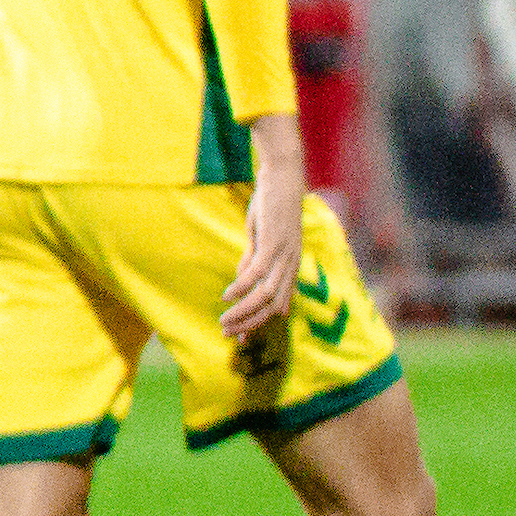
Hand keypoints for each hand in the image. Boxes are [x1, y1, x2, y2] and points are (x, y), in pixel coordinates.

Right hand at [218, 159, 306, 340]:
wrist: (282, 177)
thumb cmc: (272, 205)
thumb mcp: (261, 236)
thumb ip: (253, 258)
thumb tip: (242, 280)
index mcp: (290, 265)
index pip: (278, 304)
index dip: (259, 323)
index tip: (240, 337)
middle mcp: (291, 264)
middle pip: (273, 306)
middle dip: (249, 324)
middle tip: (228, 335)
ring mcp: (284, 254)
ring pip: (265, 295)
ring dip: (244, 312)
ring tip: (223, 322)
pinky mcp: (273, 243)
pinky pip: (257, 273)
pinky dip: (241, 288)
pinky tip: (226, 296)